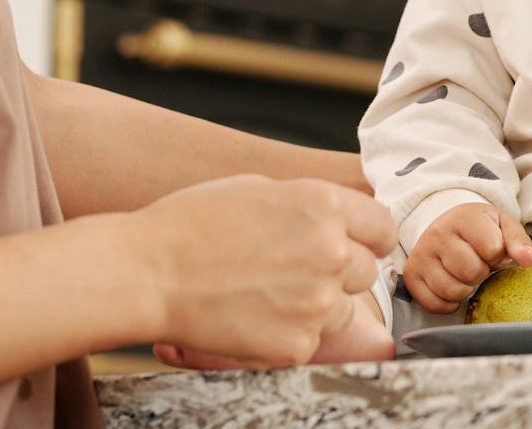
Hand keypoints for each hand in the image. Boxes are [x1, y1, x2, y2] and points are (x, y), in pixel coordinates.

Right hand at [125, 175, 394, 367]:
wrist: (149, 272)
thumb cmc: (193, 223)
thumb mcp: (260, 187)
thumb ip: (310, 206)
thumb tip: (339, 220)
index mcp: (324, 205)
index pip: (382, 226)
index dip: (367, 237)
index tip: (354, 244)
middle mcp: (331, 252)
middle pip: (366, 270)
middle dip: (338, 272)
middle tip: (293, 270)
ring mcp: (316, 302)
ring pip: (342, 309)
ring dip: (316, 305)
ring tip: (266, 293)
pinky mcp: (296, 345)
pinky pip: (312, 341)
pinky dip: (289, 333)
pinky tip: (254, 315)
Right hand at [402, 203, 531, 313]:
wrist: (447, 227)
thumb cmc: (480, 229)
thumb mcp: (503, 226)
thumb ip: (519, 241)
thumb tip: (530, 260)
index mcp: (463, 217)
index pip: (491, 248)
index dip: (498, 255)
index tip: (491, 249)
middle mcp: (437, 234)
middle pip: (471, 272)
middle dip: (481, 272)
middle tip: (477, 262)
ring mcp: (421, 255)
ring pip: (452, 290)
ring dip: (465, 289)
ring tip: (464, 273)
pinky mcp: (411, 276)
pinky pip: (434, 304)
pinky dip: (448, 303)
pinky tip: (452, 285)